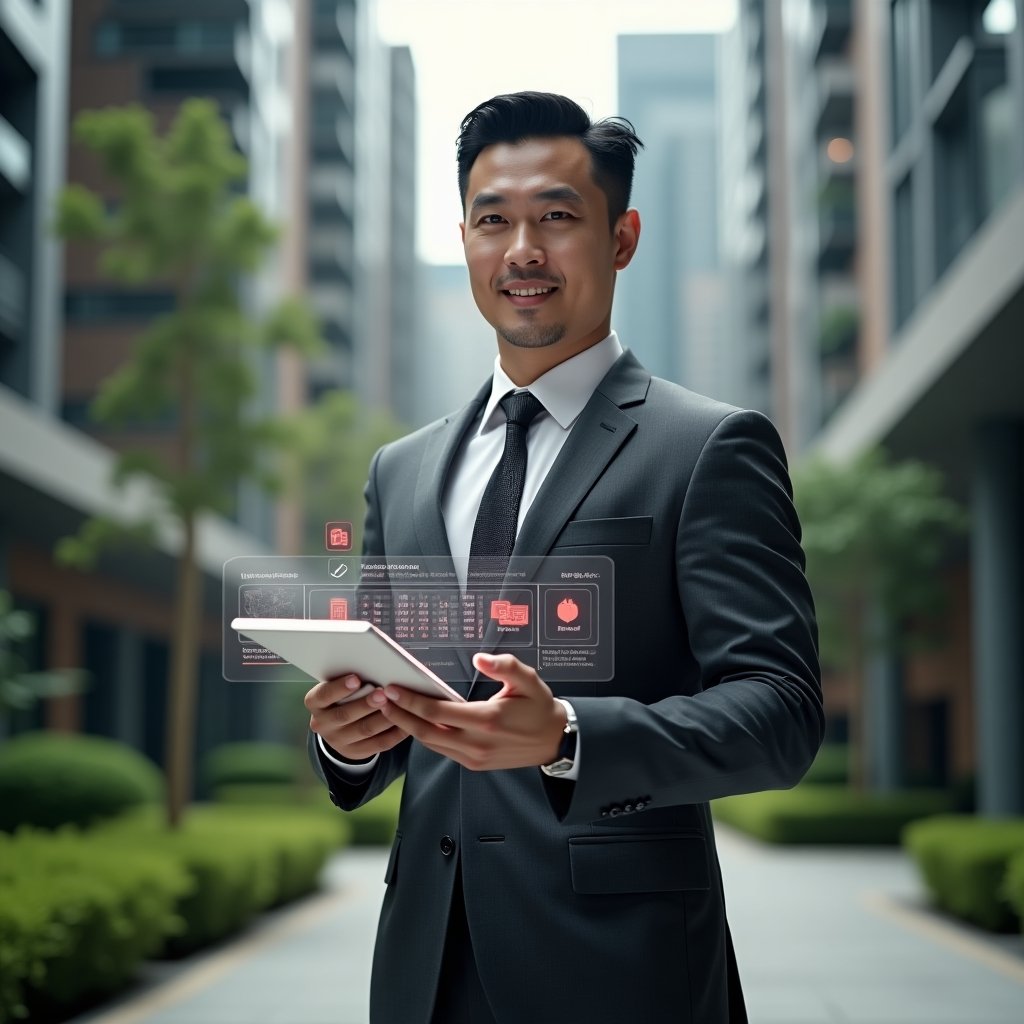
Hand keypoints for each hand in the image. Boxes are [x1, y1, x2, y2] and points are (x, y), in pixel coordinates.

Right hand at [305, 674, 408, 760]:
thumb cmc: (343, 695)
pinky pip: (378, 744)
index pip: (323, 695)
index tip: (356, 679)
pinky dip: (394, 733)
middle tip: (382, 693)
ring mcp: (337, 741)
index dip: (339, 688)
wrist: (338, 726)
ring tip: (398, 706)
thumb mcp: (338, 686)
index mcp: (315, 703)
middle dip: (366, 704)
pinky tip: (405, 722)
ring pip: (364, 730)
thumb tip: (374, 666)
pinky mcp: (355, 752)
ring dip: (383, 718)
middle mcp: (322, 724)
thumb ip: (351, 679)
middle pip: (345, 715)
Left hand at [371, 652, 565, 770]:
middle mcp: (477, 742)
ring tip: (390, 710)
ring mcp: (474, 756)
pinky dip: (424, 737)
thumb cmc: (540, 708)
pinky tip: (414, 723)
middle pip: (426, 731)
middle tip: (380, 700)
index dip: (411, 700)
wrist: (554, 740)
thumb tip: (480, 658)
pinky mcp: (474, 763)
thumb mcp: (528, 680)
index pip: (437, 711)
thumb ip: (505, 666)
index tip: (393, 688)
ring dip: (408, 727)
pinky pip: (442, 750)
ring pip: (431, 743)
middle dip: (400, 715)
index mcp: (487, 720)